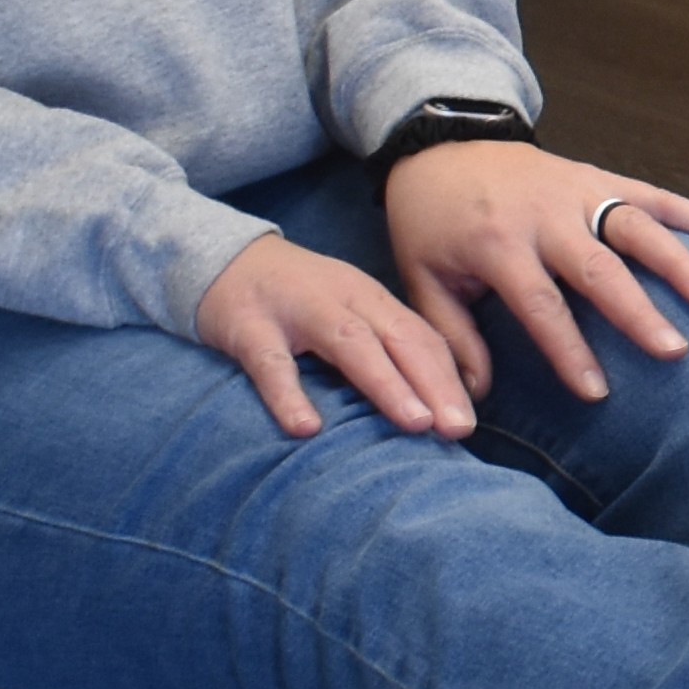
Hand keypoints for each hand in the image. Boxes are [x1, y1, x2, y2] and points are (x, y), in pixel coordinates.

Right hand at [195, 234, 475, 442]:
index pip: (422, 338)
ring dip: (387, 384)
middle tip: (459, 430)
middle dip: (434, 384)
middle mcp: (344, 299)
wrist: (220, 258)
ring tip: (416, 423)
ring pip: (350, 344)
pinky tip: (306, 428)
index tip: (468, 422)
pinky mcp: (249, 325)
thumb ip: (383, 348)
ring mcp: (297, 309)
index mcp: (372, 300)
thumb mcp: (347, 313)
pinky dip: (289, 394)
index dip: (450, 378)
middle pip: (399, 339)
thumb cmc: (296, 300)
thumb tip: (430, 403)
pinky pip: (270, 363)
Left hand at [380, 138, 688, 402]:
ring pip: (636, 225)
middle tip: (674, 351)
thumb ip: (452, 337)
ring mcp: (578, 190)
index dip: (569, 350)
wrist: (439, 146)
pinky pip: (656, 195)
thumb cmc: (430, 223)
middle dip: (638, 312)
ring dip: (678, 261)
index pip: (541, 304)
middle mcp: (544, 215)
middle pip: (599, 268)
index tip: (597, 393)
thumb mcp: (422, 280)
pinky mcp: (600, 177)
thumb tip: (474, 402)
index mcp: (497, 244)